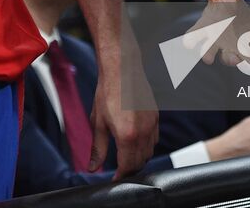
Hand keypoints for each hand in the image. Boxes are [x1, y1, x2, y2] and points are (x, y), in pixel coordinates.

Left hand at [88, 48, 157, 178]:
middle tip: (117, 170)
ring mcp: (152, 125)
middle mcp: (143, 133)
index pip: (128, 167)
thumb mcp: (98, 123)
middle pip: (140, 163)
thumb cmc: (107, 93)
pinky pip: (154, 140)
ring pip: (149, 153)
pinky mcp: (156, 118)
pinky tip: (134, 142)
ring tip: (125, 157)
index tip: (114, 179)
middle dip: (129, 170)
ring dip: (138, 159)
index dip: (120, 176)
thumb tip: (93, 168)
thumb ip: (97, 149)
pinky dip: (146, 146)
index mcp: (127, 136)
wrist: (122, 70)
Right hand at [182, 0, 249, 66]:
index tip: (190, 42)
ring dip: (230, 58)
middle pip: (207, 51)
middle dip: (207, 54)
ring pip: (226, 58)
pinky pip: (245, 60)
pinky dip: (249, 61)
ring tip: (234, 57)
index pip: (193, 35)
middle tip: (208, 57)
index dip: (191, 40)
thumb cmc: (229, 5)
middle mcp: (215, 41)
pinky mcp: (245, 52)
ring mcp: (229, 48)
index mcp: (206, 26)